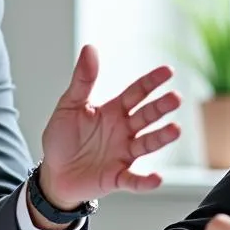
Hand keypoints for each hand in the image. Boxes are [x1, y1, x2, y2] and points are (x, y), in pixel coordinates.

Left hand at [38, 45, 181, 208]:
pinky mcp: (117, 177)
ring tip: (175, 130)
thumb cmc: (63, 138)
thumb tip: (90, 48)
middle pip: (146, 116)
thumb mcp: (69, 105)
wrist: (54, 173)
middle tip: (175, 98)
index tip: (167, 71)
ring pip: (146, 144)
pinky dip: (145, 181)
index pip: (136, 93)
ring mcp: (123, 154)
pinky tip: (156, 178)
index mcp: (113, 111)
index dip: (151, 83)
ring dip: (161, 138)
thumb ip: (82, 80)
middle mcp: (124, 131)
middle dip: (161, 108)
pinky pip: (133, 180)